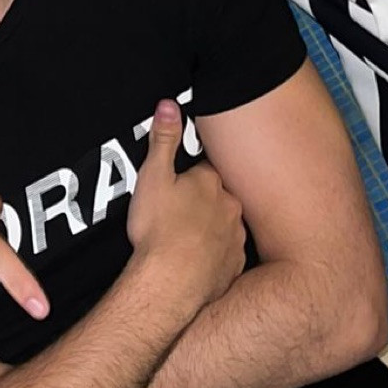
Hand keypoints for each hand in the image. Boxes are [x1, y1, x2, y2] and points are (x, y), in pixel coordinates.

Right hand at [126, 100, 245, 318]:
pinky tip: (196, 262)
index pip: (205, 170)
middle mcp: (230, 208)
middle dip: (204, 202)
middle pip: (219, 197)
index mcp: (210, 183)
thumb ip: (163, 140)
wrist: (171, 282)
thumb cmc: (159, 231)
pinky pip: (226, 256)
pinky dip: (214, 257)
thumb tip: (169, 105)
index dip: (189, 177)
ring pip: (226, 226)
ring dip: (211, 229)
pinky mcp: (233, 267)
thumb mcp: (153, 177)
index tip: (177, 186)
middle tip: (179, 214)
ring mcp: (235, 239)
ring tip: (185, 240)